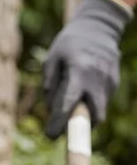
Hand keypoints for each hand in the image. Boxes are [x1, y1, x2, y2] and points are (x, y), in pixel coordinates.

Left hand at [42, 0, 130, 138]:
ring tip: (71, 103)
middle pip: (94, 116)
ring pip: (99, 110)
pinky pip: (101, 100)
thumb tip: (51, 110)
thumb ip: (50, 85)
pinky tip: (83, 90)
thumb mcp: (52, 59)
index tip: (51, 137)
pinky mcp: (115, 82)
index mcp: (79, 71)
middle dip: (80, 128)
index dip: (60, 123)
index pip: (69, 104)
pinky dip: (90, 102)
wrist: (98, 27)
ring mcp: (110, 81)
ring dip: (85, 114)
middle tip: (63, 128)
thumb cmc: (69, 44)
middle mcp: (98, 78)